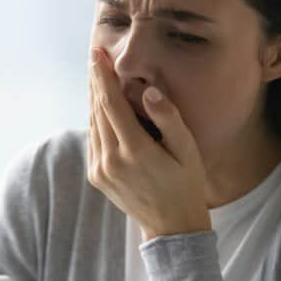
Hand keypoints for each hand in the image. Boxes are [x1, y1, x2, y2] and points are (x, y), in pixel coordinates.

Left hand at [87, 47, 210, 241]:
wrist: (171, 226)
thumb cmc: (186, 184)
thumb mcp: (187, 150)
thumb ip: (168, 119)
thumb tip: (148, 91)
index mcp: (134, 151)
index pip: (111, 104)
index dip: (103, 76)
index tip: (97, 54)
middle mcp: (111, 160)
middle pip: (97, 110)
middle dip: (96, 82)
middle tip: (95, 57)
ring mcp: (100, 170)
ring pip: (92, 124)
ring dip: (94, 98)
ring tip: (97, 76)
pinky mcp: (96, 176)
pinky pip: (93, 139)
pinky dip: (95, 119)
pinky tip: (101, 106)